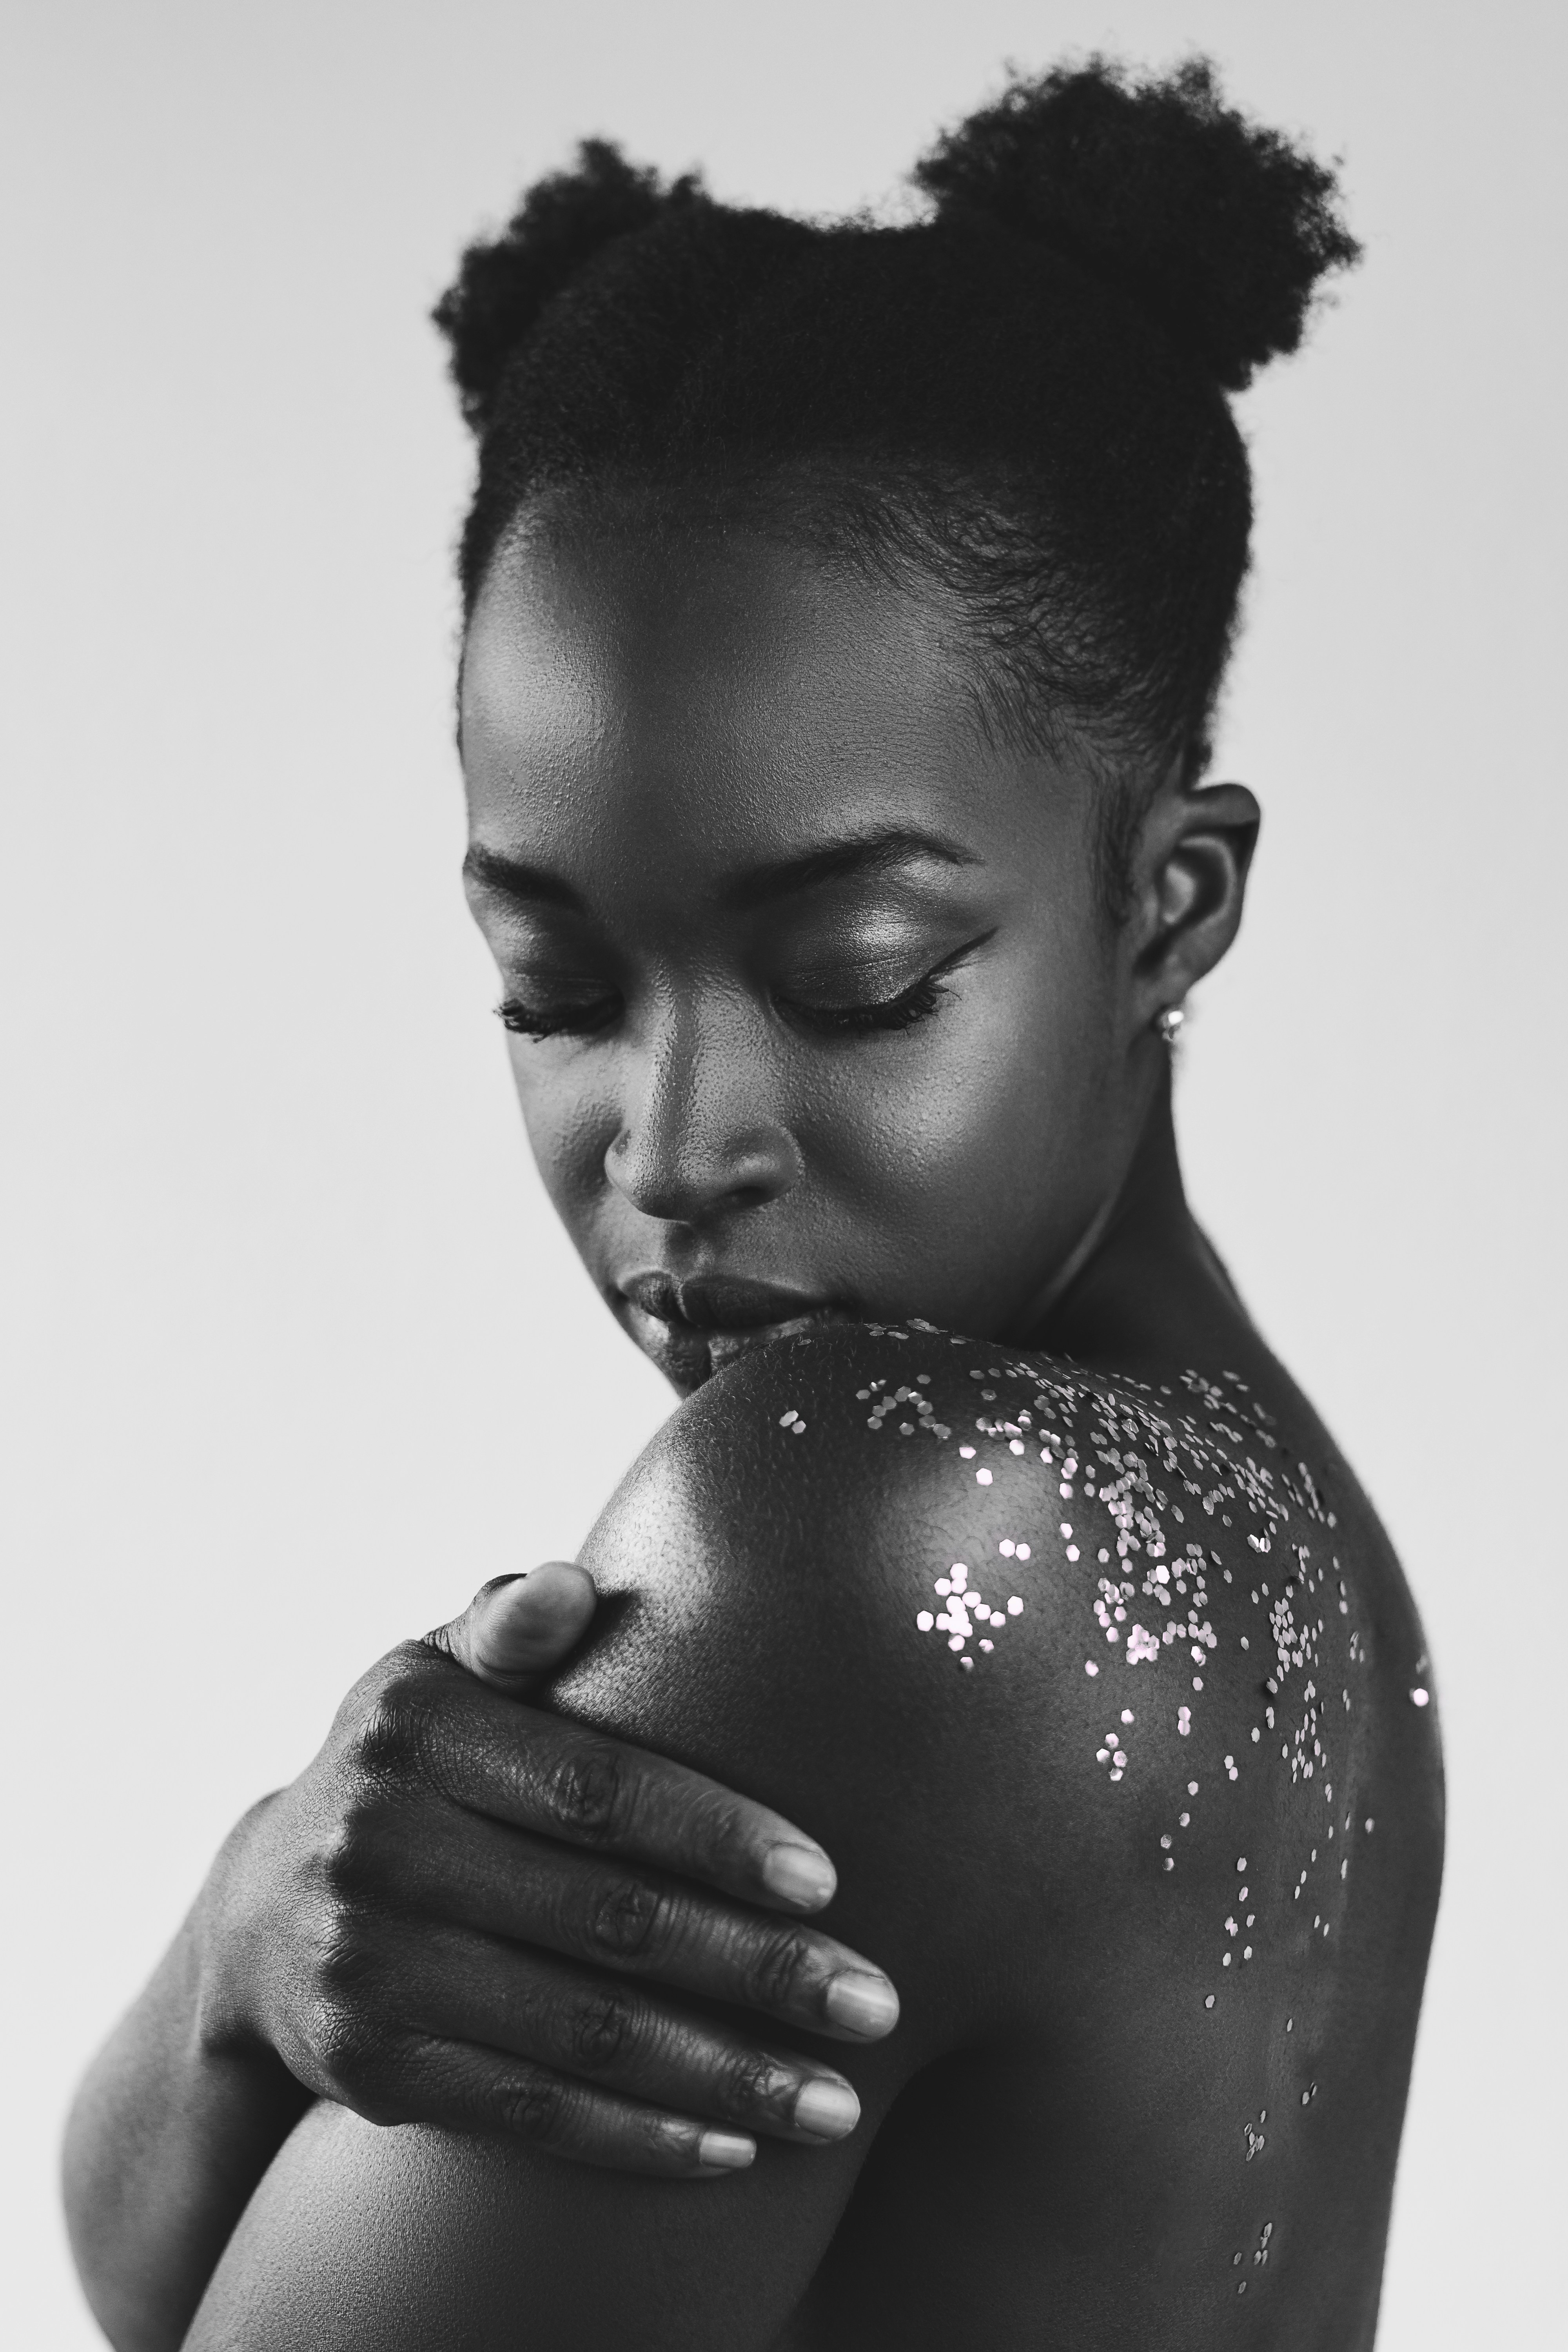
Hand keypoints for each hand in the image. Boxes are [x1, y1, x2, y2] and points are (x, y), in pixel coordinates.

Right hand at [199, 1566, 898, 2177]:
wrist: (258, 1913)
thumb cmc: (413, 1769)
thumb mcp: (437, 1675)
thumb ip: (510, 1626)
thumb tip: (570, 1584)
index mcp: (417, 1726)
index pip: (595, 1786)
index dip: (716, 1836)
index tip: (827, 1880)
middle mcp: (378, 1842)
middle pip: (609, 1920)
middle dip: (758, 1971)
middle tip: (877, 2004)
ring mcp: (368, 1963)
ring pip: (585, 2034)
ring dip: (725, 2076)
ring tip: (839, 2103)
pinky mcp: (369, 2067)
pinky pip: (530, 2113)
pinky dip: (639, 2137)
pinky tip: (733, 2150)